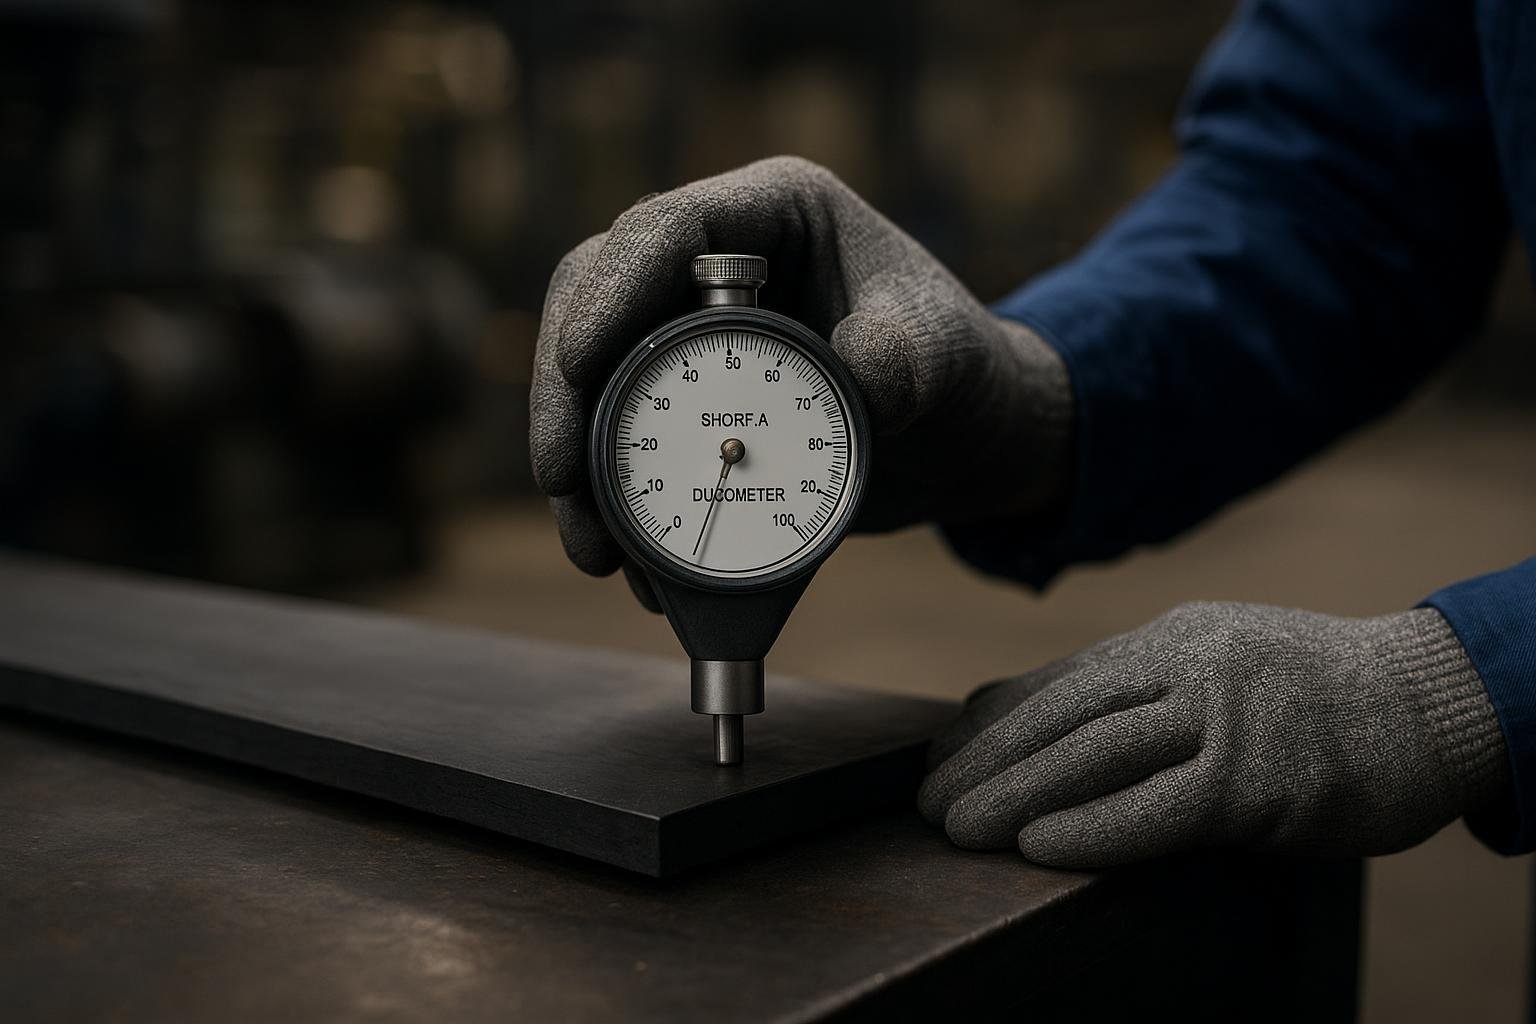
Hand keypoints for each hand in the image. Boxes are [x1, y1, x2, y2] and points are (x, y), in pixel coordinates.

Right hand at [530, 156, 1073, 595]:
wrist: (961, 437)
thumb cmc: (960, 368)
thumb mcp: (945, 355)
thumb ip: (906, 359)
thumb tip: (854, 378)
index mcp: (773, 212)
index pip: (666, 230)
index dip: (610, 291)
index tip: (579, 364)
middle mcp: (715, 262)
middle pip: (596, 301)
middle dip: (568, 394)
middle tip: (563, 482)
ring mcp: (691, 334)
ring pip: (595, 380)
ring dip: (579, 468)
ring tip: (597, 554)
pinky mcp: (688, 402)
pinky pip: (627, 443)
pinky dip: (618, 507)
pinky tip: (635, 571)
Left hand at [919, 602, 1507, 867]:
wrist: (1430, 698)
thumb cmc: (1309, 695)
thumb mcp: (1213, 665)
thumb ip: (1132, 687)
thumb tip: (1027, 712)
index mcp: (1168, 639)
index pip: (1059, 679)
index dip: (990, 720)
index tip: (937, 755)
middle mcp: (1187, 663)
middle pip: (1064, 710)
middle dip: (986, 758)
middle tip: (927, 802)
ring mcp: (1227, 714)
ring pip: (1099, 748)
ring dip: (1018, 790)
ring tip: (960, 828)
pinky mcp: (1264, 776)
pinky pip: (1164, 804)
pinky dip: (1096, 824)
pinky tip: (1039, 843)